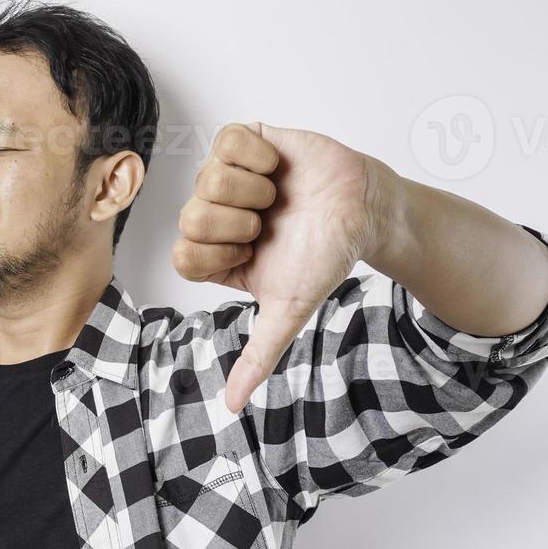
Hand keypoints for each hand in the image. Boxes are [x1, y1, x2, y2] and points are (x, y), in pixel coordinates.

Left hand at [172, 122, 394, 412]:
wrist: (364, 211)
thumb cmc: (324, 256)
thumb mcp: (288, 310)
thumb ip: (257, 356)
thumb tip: (232, 408)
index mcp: (212, 254)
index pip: (183, 255)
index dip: (222, 253)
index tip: (254, 253)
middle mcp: (211, 215)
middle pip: (190, 217)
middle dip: (240, 223)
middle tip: (268, 224)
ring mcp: (223, 176)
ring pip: (207, 178)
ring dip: (255, 192)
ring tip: (277, 197)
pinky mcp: (244, 141)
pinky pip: (229, 140)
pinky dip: (260, 158)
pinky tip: (278, 169)